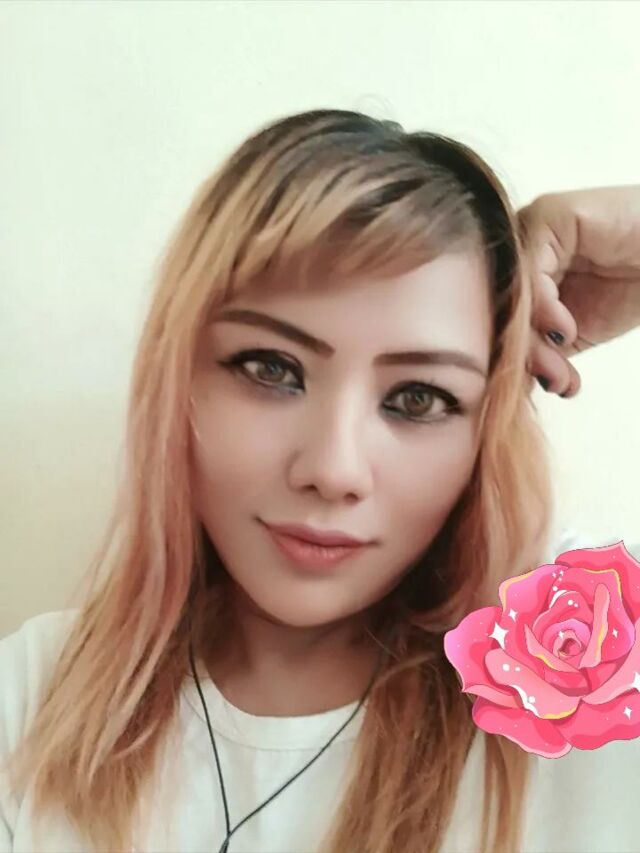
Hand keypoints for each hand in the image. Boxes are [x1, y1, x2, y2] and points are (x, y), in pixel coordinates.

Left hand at [517, 186, 639, 397]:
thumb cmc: (636, 284)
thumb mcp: (580, 330)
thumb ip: (544, 352)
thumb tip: (512, 391)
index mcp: (521, 278)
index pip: (498, 321)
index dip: (515, 361)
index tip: (543, 388)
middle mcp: (520, 253)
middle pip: (500, 308)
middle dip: (523, 355)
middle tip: (552, 381)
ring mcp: (532, 230)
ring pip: (511, 293)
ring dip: (531, 338)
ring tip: (558, 365)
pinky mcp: (551, 215)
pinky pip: (531, 266)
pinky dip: (543, 306)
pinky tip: (566, 329)